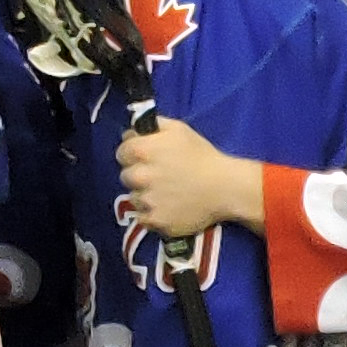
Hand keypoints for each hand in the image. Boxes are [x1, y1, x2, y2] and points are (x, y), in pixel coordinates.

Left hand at [115, 117, 261, 242]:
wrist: (225, 188)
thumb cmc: (202, 156)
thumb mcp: (178, 129)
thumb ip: (152, 125)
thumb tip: (132, 131)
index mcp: (142, 151)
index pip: (121, 153)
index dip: (133, 154)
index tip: (147, 158)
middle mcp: (139, 176)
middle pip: (126, 176)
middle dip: (139, 175)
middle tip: (159, 176)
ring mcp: (146, 201)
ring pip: (134, 198)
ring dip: (145, 195)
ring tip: (167, 193)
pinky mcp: (154, 221)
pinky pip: (143, 218)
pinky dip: (152, 214)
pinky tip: (169, 207)